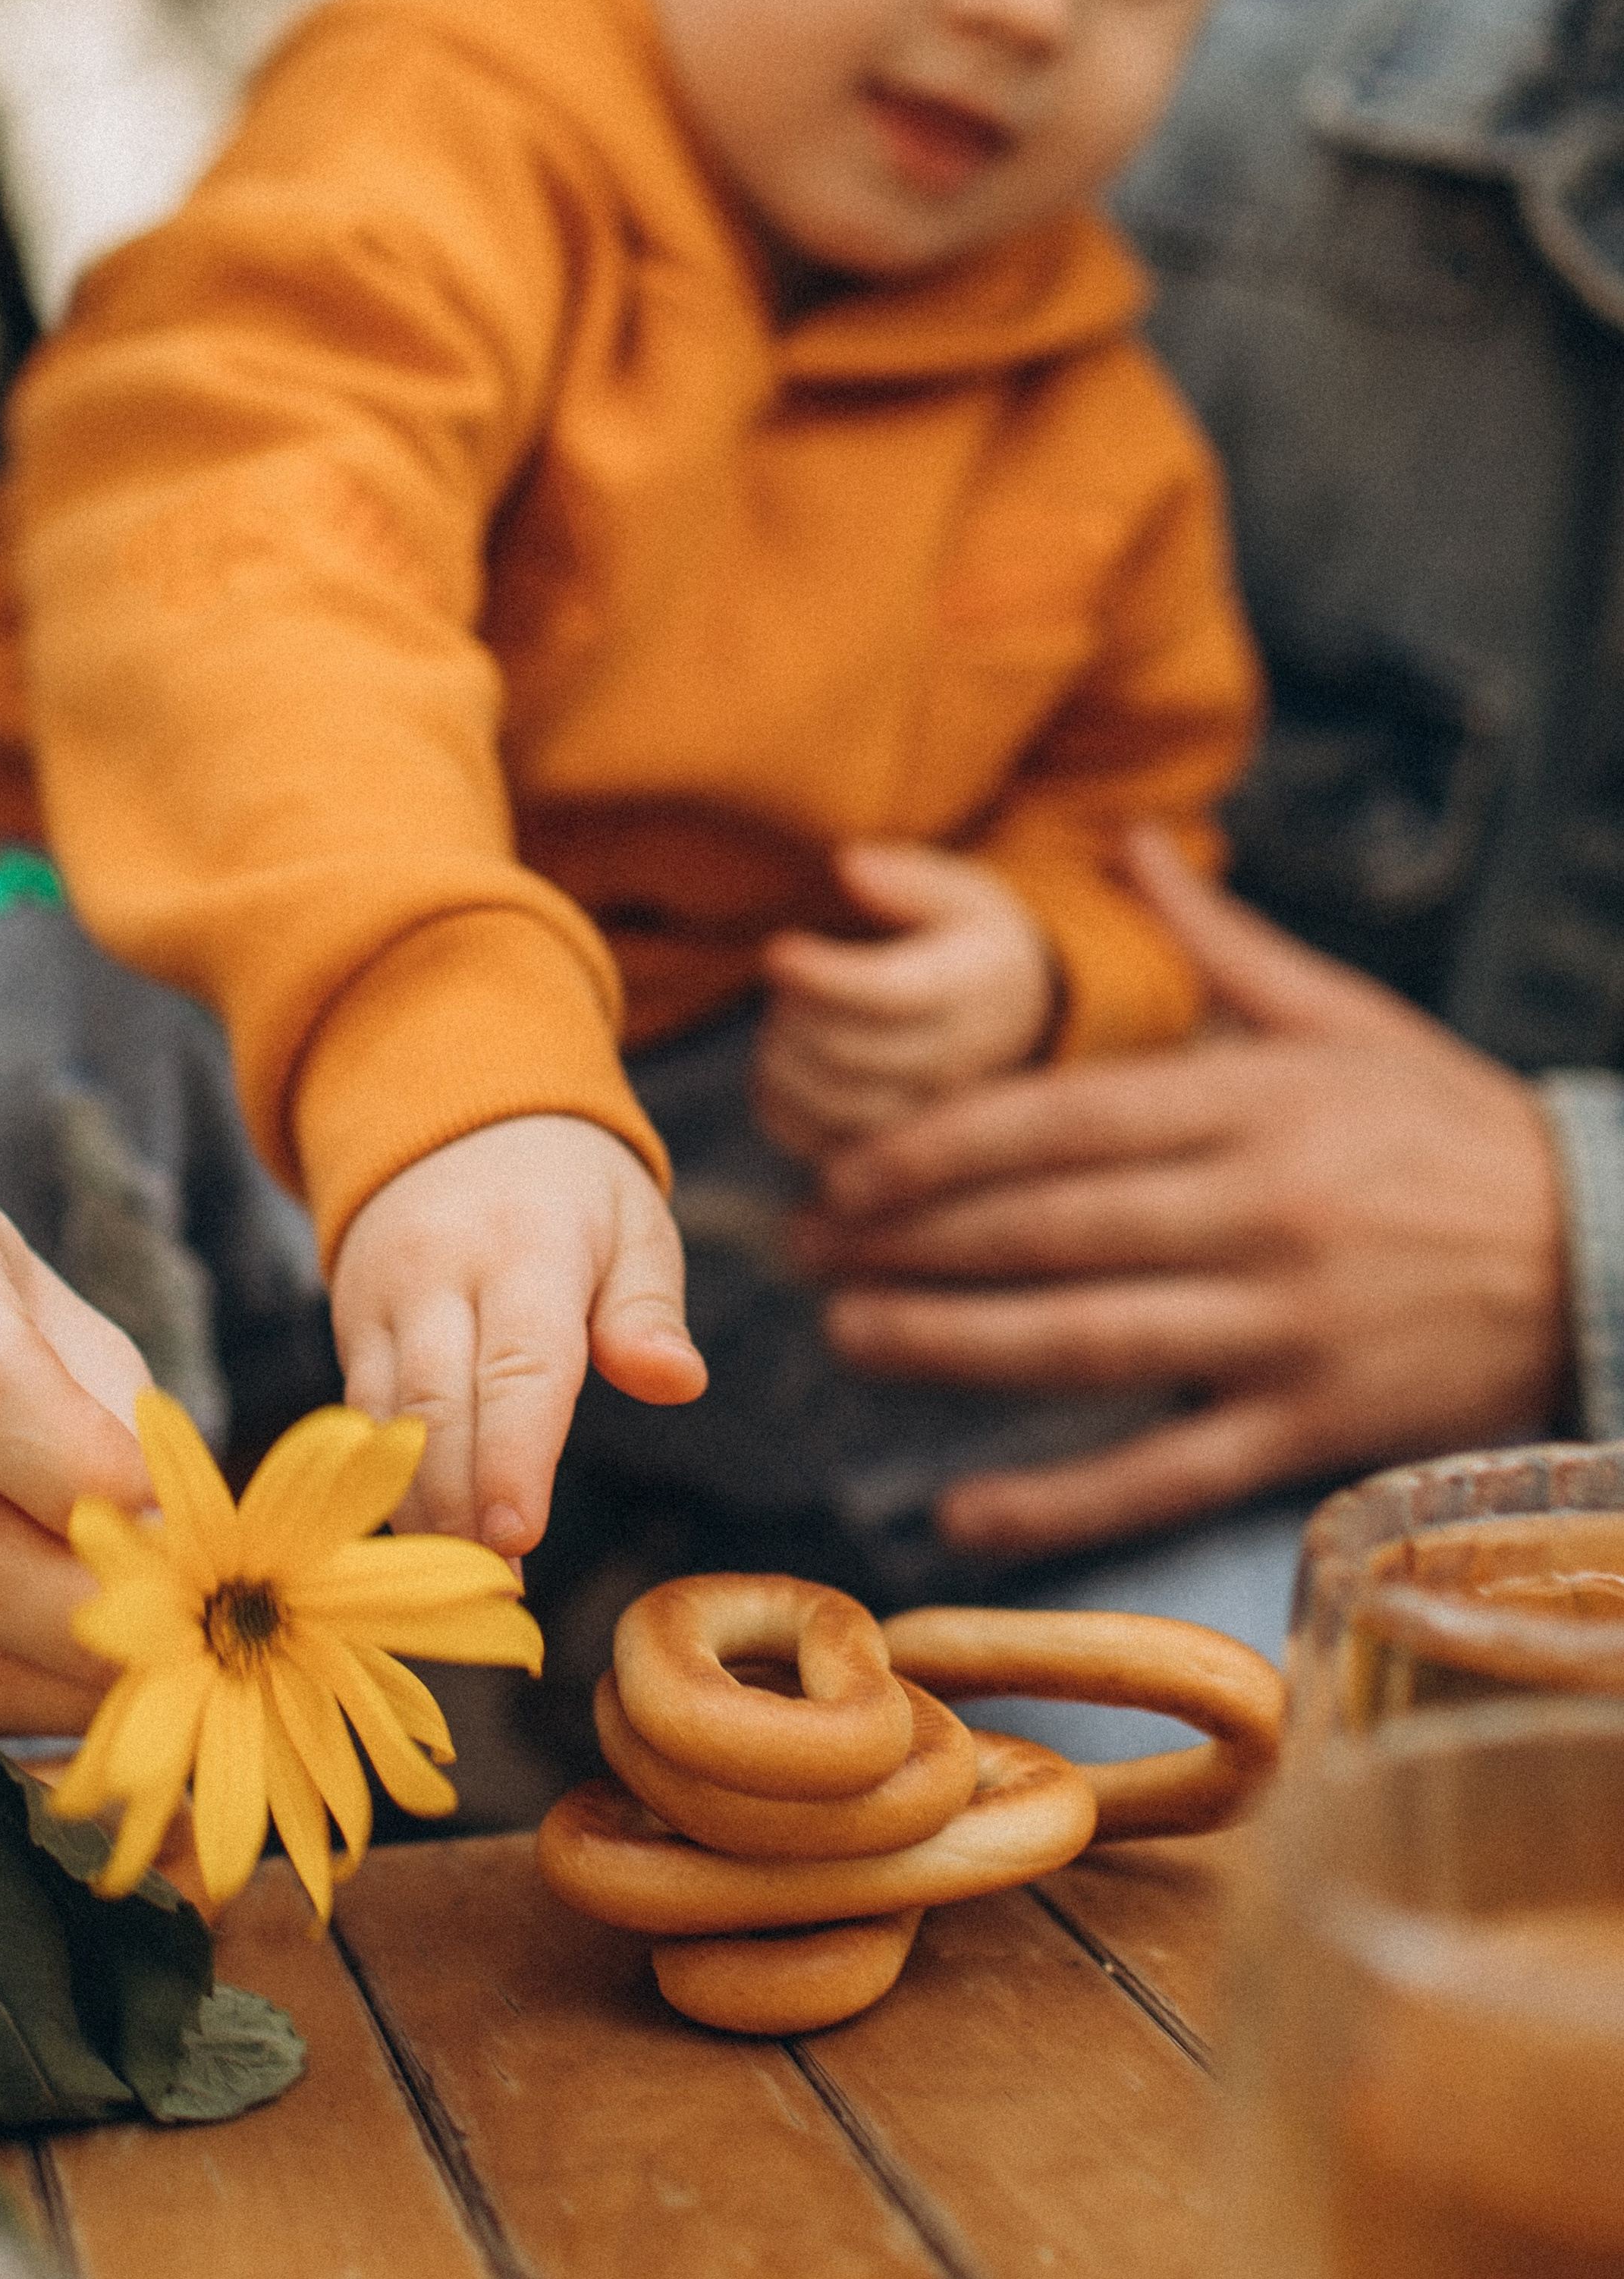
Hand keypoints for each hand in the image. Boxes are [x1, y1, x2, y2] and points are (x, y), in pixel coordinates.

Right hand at [331, 1114, 703, 1555]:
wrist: (450, 1116)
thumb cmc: (570, 1192)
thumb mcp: (634, 1224)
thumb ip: (649, 1310)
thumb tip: (678, 1381)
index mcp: (528, 1246)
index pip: (518, 1365)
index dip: (512, 1458)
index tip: (519, 1536)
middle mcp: (439, 1271)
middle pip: (437, 1406)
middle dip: (460, 1506)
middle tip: (495, 1591)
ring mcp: (381, 1298)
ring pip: (384, 1421)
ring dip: (417, 1509)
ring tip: (460, 1585)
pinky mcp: (348, 1325)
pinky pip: (357, 1415)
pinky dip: (384, 1481)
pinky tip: (421, 1537)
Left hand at [752, 842, 1055, 1158]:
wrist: (1019, 1022)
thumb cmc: (971, 945)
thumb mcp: (963, 894)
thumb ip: (908, 879)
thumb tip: (849, 866)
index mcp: (971, 989)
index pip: (889, 994)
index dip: (822, 977)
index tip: (776, 951)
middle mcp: (956, 1063)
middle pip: (846, 1054)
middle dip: (792, 1013)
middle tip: (784, 977)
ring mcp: (927, 1119)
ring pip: (827, 1106)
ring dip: (780, 1058)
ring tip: (784, 1018)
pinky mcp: (893, 1155)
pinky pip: (815, 1144)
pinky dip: (778, 1104)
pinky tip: (783, 1063)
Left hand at [796, 829, 1569, 1562]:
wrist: (1604, 1248)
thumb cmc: (1450, 1129)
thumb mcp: (1344, 1017)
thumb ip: (1218, 943)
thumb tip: (1131, 841)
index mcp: (1251, 1100)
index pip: (1051, 1122)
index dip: (927, 1151)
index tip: (842, 1173)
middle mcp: (1257, 1207)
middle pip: (1041, 1228)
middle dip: (903, 1243)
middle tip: (807, 1255)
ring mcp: (1284, 1322)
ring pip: (1081, 1340)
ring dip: (947, 1344)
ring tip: (849, 1338)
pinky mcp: (1313, 1425)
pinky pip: (1163, 1469)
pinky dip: (1059, 1500)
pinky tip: (961, 1510)